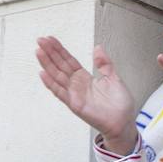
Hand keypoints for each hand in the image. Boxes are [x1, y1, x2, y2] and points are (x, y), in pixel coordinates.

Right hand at [35, 36, 138, 152]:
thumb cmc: (119, 104)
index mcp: (85, 78)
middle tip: (40, 40)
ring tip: (39, 51)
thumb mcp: (113, 78)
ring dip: (47, 64)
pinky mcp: (74, 104)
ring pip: (57, 76)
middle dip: (50, 53)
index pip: (69, 61)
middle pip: (60, 66)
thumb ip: (104, 64)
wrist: (123, 122)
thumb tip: (98, 47)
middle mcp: (76, 85)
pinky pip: (60, 93)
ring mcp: (74, 94)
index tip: (50, 39)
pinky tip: (42, 73)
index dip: (59, 50)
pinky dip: (51, 83)